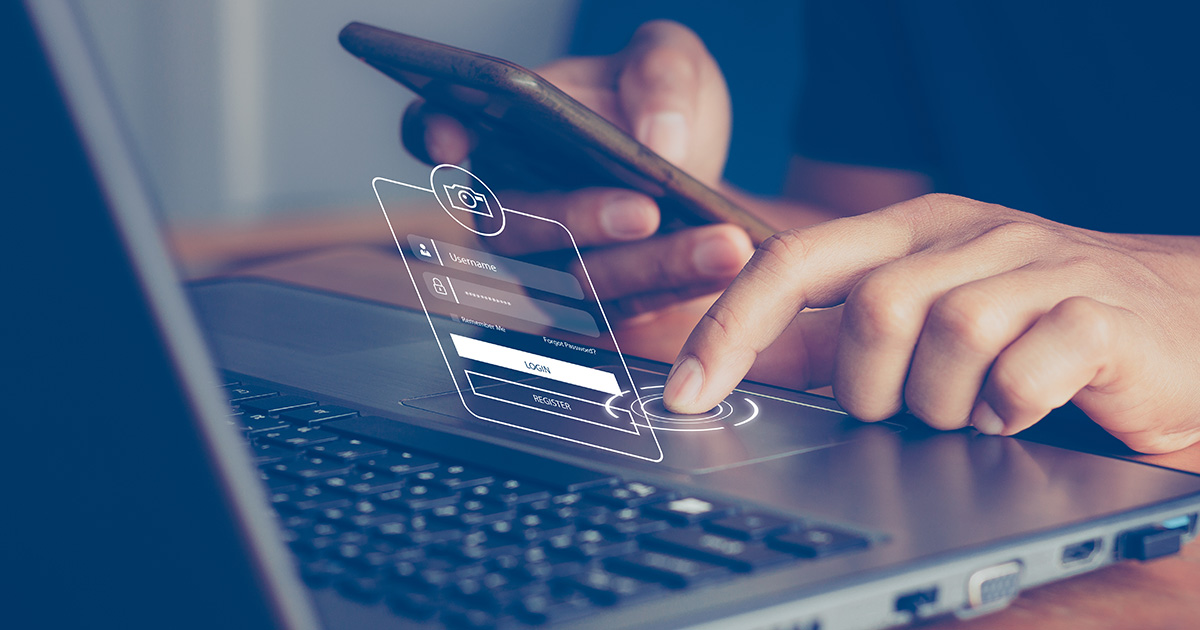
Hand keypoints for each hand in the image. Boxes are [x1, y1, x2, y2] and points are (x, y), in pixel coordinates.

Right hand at [401, 21, 754, 320]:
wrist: (699, 168)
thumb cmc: (655, 105)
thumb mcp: (669, 62)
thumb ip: (661, 76)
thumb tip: (658, 139)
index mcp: (497, 132)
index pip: (434, 129)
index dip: (432, 134)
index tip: (451, 134)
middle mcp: (507, 205)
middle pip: (513, 225)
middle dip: (578, 218)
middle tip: (643, 209)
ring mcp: (546, 264)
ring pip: (575, 280)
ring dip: (650, 265)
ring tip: (720, 243)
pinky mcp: (594, 307)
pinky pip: (628, 308)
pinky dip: (682, 285)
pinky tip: (729, 260)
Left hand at [663, 193, 1199, 453]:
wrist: (1182, 322)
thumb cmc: (1034, 328)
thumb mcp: (929, 319)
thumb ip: (842, 336)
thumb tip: (742, 368)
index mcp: (910, 230)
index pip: (792, 260)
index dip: (732, 327)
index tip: (688, 390)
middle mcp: (967, 235)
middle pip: (869, 308)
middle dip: (870, 389)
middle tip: (907, 411)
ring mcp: (1037, 266)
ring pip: (943, 337)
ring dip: (941, 406)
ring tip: (970, 412)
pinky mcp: (1097, 313)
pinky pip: (1020, 369)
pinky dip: (1007, 409)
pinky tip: (1018, 411)